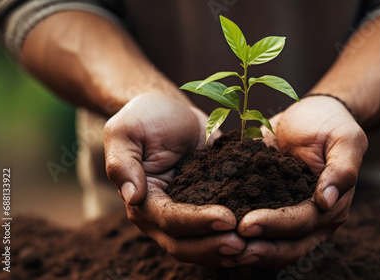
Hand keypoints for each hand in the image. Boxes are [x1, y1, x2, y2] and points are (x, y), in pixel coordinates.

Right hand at [104, 92, 245, 265]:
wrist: (171, 110)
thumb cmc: (146, 117)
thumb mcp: (126, 132)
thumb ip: (123, 164)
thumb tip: (132, 197)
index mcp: (142, 200)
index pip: (169, 220)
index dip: (197, 223)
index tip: (227, 219)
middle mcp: (160, 216)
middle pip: (184, 244)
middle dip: (213, 246)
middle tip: (243, 243)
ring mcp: (184, 215)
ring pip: (201, 246)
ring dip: (223, 250)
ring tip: (252, 247)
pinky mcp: (205, 207)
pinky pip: (216, 232)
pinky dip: (232, 237)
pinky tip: (256, 239)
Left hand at [233, 96, 367, 265]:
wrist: (312, 114)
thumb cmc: (330, 124)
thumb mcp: (344, 138)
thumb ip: (342, 169)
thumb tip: (327, 200)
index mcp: (332, 206)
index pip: (303, 223)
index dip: (276, 226)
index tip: (247, 224)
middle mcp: (313, 219)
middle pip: (288, 246)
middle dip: (260, 250)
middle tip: (230, 248)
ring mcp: (291, 218)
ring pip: (273, 247)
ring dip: (249, 251)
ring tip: (222, 250)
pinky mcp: (272, 208)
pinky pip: (259, 230)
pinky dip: (241, 237)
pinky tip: (217, 236)